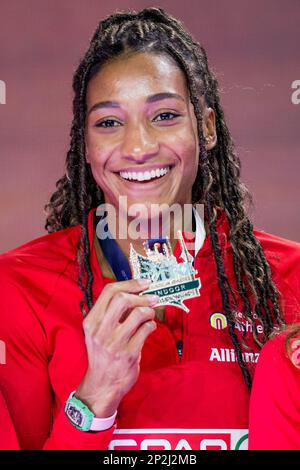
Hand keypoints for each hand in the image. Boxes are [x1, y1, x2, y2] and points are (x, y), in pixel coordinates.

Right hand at [75, 278, 157, 417]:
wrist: (102, 385)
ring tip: (150, 315)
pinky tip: (149, 329)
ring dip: (149, 312)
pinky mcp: (128, 354)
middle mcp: (100, 330)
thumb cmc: (103, 355)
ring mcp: (114, 343)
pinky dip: (151, 326)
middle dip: (141, 296)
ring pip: (138, 314)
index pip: (109, 292)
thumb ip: (112, 313)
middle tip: (151, 298)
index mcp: (91, 321)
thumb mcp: (98, 332)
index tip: (144, 283)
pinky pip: (146, 331)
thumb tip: (136, 292)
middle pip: (123, 299)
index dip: (130, 283)